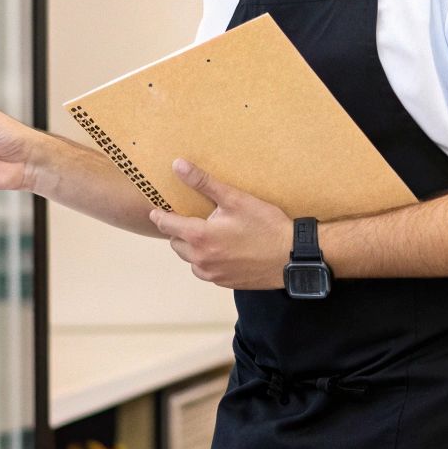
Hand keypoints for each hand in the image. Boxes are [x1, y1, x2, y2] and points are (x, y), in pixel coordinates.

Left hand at [149, 159, 291, 289]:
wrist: (292, 256)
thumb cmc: (266, 226)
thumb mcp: (235, 199)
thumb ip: (203, 183)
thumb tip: (178, 165)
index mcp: (200, 237)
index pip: (167, 226)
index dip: (160, 217)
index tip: (155, 211)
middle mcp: (201, 260)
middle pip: (176, 244)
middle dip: (179, 232)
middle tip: (192, 220)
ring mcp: (213, 274)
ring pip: (190, 260)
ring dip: (192, 248)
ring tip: (208, 235)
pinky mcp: (224, 283)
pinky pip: (206, 271)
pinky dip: (207, 260)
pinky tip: (222, 250)